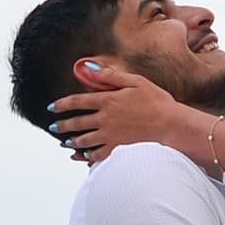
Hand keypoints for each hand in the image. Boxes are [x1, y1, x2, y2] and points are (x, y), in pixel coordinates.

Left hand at [52, 58, 188, 164]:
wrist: (171, 125)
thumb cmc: (157, 101)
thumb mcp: (135, 81)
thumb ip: (110, 75)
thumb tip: (89, 68)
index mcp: (107, 100)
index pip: (77, 101)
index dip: (62, 105)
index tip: (52, 107)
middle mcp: (105, 119)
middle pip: (77, 123)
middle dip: (62, 125)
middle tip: (54, 128)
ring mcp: (110, 136)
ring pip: (84, 140)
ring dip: (73, 141)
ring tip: (66, 143)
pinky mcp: (118, 149)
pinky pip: (97, 155)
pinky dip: (87, 156)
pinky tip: (83, 156)